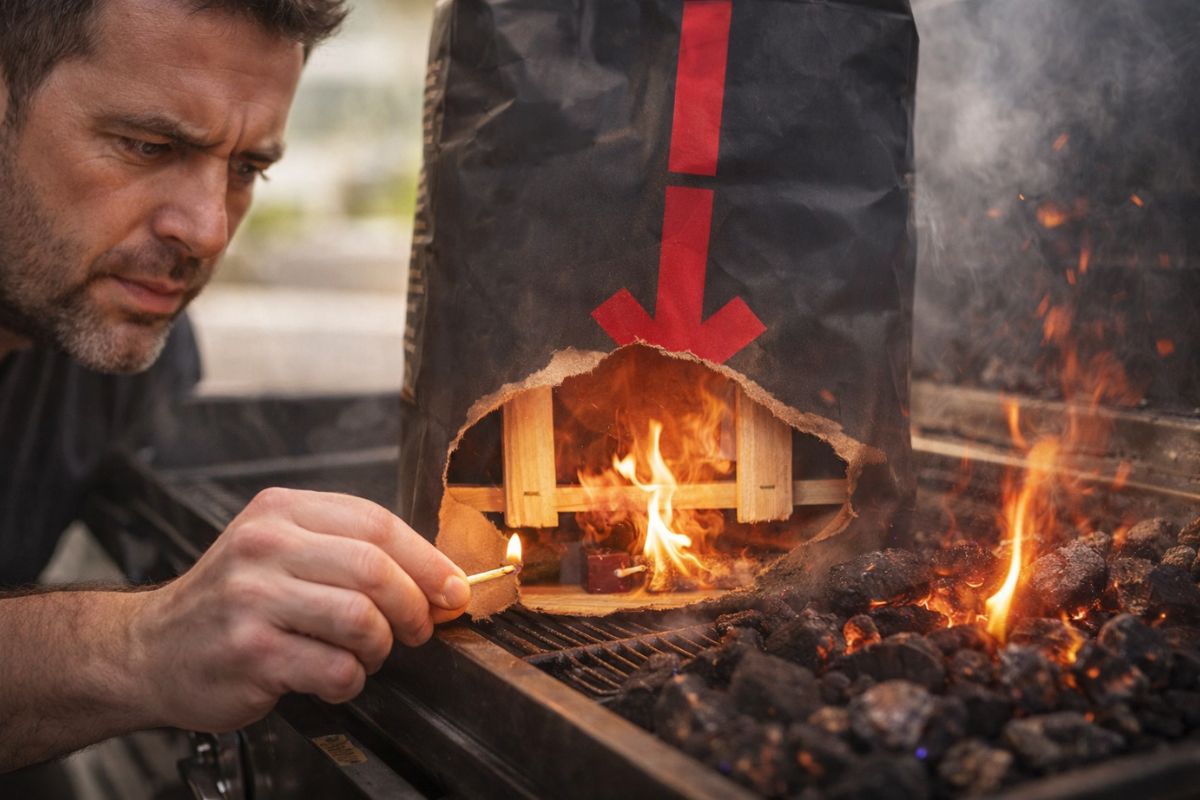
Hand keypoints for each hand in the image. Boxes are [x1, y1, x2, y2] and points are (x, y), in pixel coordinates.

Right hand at [129, 488, 469, 731]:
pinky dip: (350, 679)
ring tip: (368, 653)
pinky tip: (335, 677)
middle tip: (418, 628)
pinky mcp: (250, 652)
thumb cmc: (231, 602)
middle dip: (413, 606)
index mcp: (280, 511)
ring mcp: (253, 599)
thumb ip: (351, 553)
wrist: (149, 649)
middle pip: (375, 569)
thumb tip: (439, 580)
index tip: (452, 589)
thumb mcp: (282, 552)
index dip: (428, 560)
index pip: (377, 523)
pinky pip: (334, 667)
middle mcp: (264, 546)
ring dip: (381, 646)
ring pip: (360, 618)